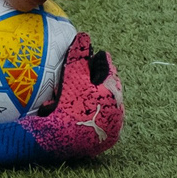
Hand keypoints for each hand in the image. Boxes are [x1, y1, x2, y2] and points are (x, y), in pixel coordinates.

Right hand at [0, 33, 123, 163]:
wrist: (57, 140)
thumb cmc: (65, 106)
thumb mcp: (71, 77)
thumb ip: (79, 55)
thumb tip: (84, 35)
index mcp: (114, 94)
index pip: (110, 72)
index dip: (101, 62)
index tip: (97, 56)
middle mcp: (119, 112)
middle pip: (110, 89)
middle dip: (99, 80)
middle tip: (88, 75)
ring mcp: (114, 128)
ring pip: (108, 106)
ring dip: (98, 97)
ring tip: (84, 92)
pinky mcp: (106, 142)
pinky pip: (103, 122)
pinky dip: (95, 114)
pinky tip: (84, 111)